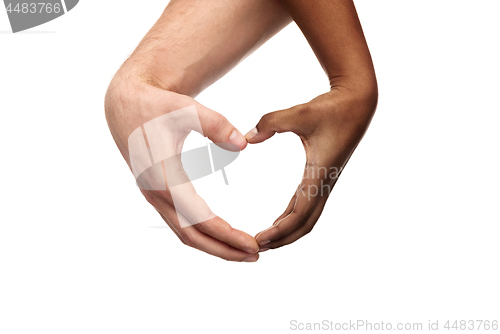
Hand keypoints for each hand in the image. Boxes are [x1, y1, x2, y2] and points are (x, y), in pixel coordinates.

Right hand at [105, 77, 259, 261]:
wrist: (124, 104)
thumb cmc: (156, 105)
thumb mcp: (185, 109)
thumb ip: (215, 124)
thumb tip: (243, 144)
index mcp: (163, 177)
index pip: (199, 218)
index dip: (226, 235)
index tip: (252, 245)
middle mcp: (156, 193)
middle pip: (192, 235)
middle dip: (224, 249)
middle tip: (256, 256)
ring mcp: (154, 195)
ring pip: (184, 232)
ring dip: (213, 245)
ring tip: (242, 251)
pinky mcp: (156, 193)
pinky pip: (179, 222)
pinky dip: (201, 234)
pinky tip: (219, 233)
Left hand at [245, 87, 376, 249]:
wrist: (357, 103)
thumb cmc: (331, 108)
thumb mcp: (299, 113)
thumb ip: (270, 123)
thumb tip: (247, 138)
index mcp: (319, 174)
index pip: (299, 214)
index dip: (279, 231)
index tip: (258, 240)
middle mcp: (324, 183)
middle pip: (304, 224)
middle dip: (282, 239)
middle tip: (256, 248)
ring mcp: (325, 181)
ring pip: (307, 217)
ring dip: (287, 231)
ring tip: (265, 240)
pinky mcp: (323, 176)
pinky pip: (307, 204)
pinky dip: (292, 216)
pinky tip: (279, 220)